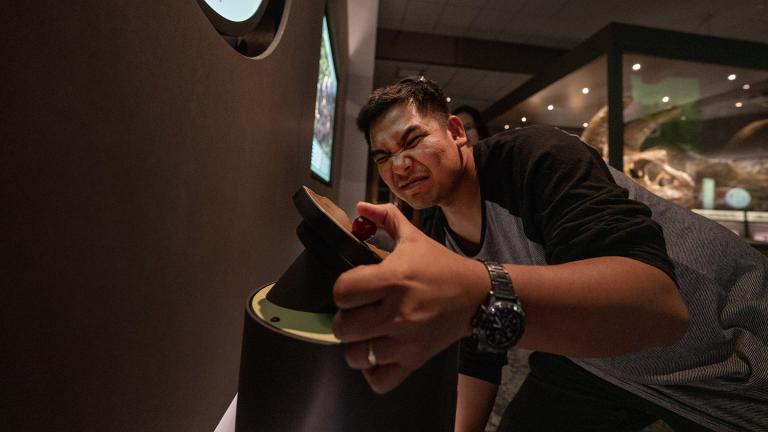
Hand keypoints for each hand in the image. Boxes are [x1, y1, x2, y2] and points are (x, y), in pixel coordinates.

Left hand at [332, 202, 488, 393]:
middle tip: (357, 312)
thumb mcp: (415, 238)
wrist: (479, 296)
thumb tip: (360, 208)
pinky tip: (377, 356)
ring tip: (366, 335)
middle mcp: (396, 312)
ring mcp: (405, 341)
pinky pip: (379, 380)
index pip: (342, 291)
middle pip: (343, 327)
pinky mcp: (414, 361)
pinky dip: (373, 372)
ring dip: (356, 346)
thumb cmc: (441, 266)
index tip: (353, 288)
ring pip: (356, 356)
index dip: (342, 289)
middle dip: (345, 318)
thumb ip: (386, 219)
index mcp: (393, 279)